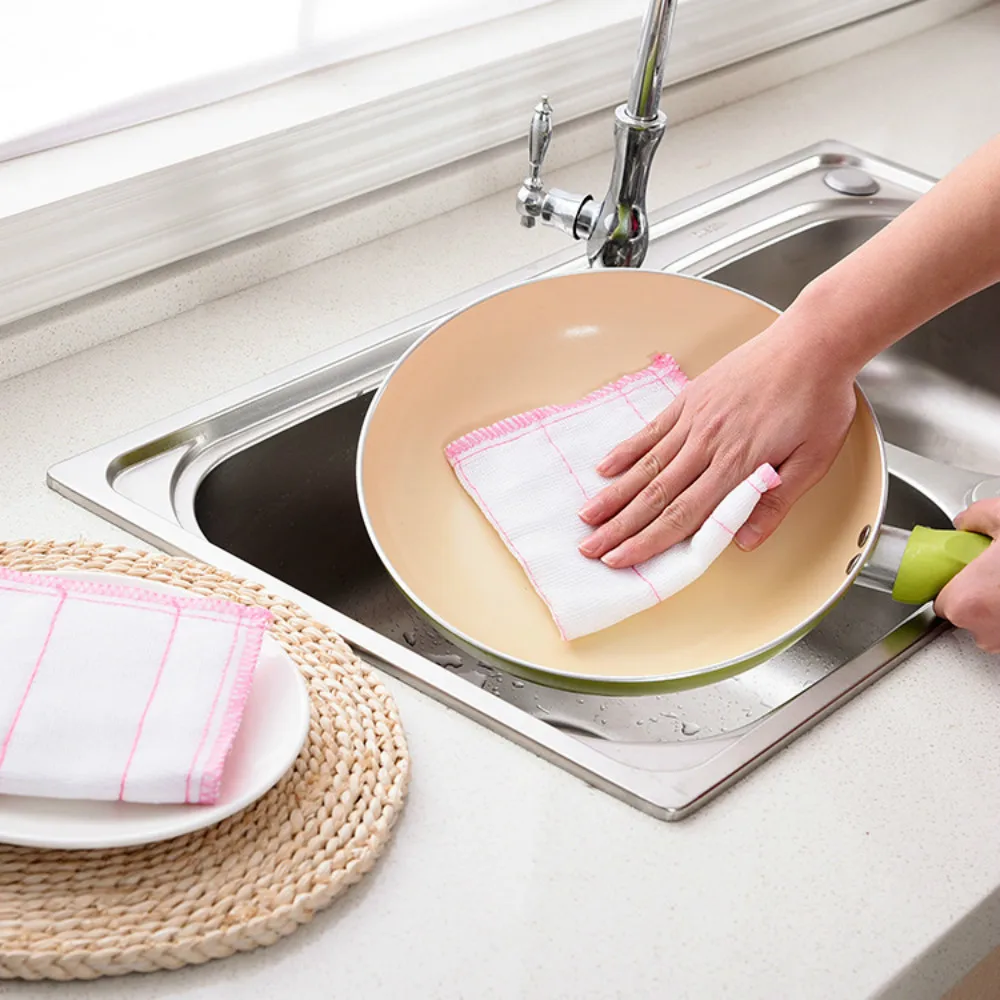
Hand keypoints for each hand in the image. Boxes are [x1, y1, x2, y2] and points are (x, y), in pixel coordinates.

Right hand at [577, 318, 857, 567]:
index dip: (649, 541)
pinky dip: (625, 451)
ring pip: (646, 466)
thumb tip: (746, 541)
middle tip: (589, 548)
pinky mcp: (689, 399)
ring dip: (613, 495)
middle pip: (655, 495)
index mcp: (738, 464)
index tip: (621, 559)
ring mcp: (694, 420)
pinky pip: (650, 430)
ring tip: (587, 516)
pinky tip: (605, 468)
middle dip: (619, 527)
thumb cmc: (818, 400)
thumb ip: (776, 501)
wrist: (812, 343)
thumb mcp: (813, 460)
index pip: (684, 514)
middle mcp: (707, 444)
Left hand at [935, 500, 999, 652]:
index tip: (963, 571)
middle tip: (998, 570)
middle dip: (980, 592)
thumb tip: (967, 521)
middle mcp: (986, 631)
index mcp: (967, 601)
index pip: (941, 599)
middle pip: (968, 613)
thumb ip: (975, 518)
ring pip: (996, 623)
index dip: (954, 582)